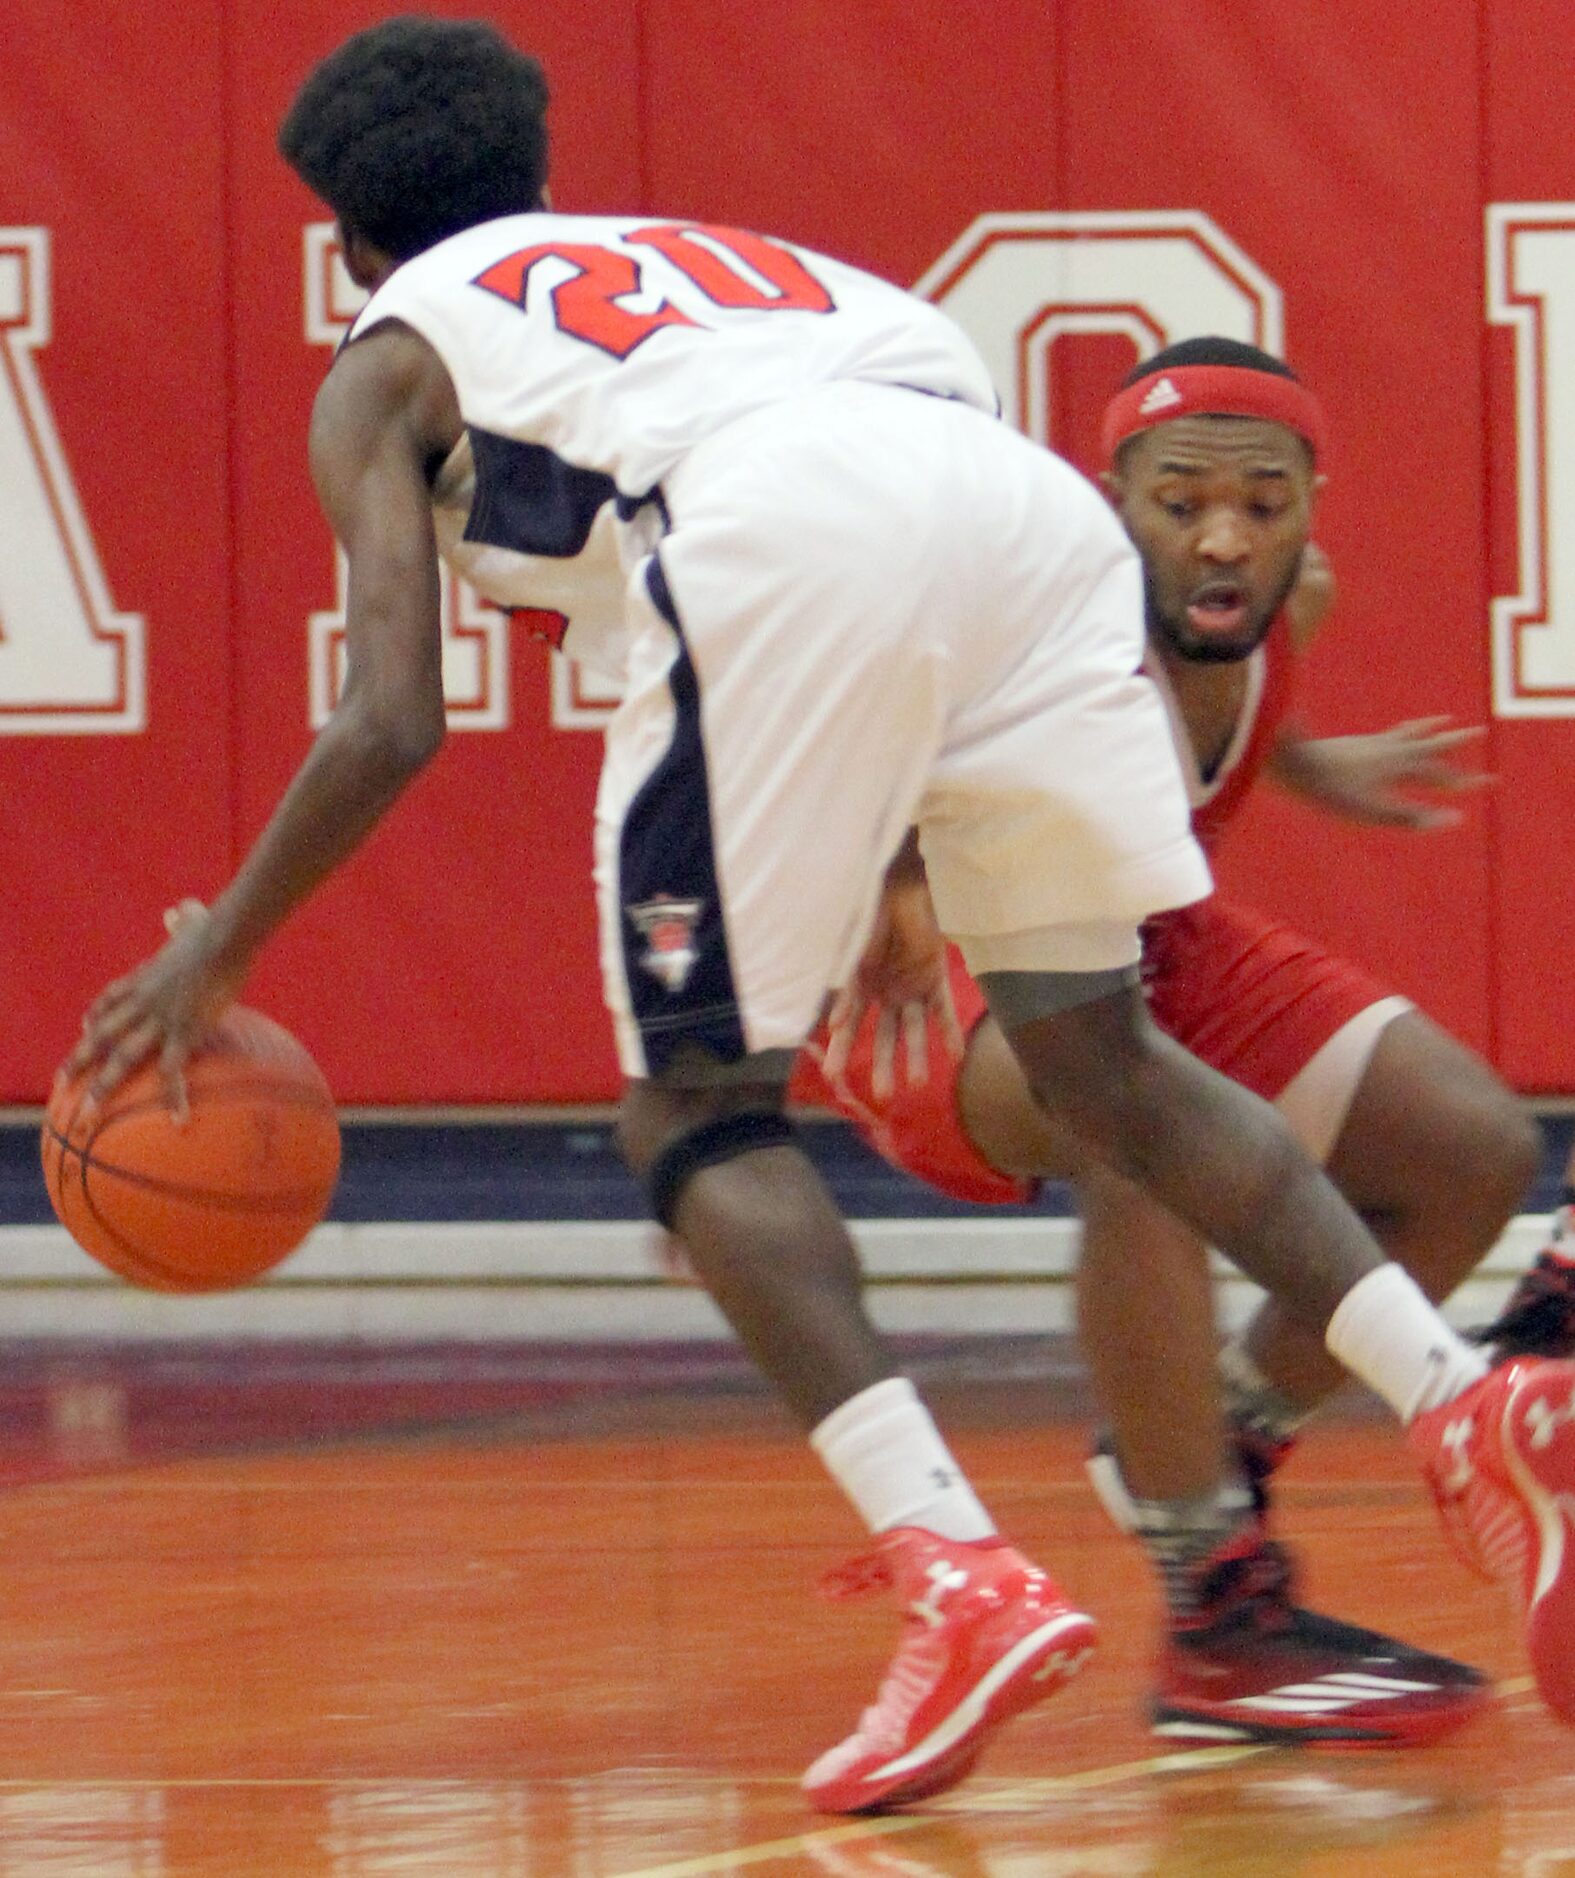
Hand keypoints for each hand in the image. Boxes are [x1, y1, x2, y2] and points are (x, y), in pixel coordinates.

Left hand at [61, 900, 239, 1119]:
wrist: (222, 937)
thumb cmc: (211, 929)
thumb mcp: (190, 922)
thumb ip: (184, 918)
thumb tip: (182, 907)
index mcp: (143, 978)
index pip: (109, 1001)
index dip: (95, 1017)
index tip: (84, 1030)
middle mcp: (142, 1002)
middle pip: (102, 1034)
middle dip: (80, 1059)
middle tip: (61, 1082)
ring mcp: (160, 1020)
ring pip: (122, 1059)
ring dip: (103, 1087)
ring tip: (89, 1114)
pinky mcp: (184, 1032)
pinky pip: (173, 1071)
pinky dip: (173, 1096)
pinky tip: (178, 1119)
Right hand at [822, 876, 964, 1097]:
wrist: (897, 883)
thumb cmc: (867, 912)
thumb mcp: (851, 953)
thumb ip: (847, 988)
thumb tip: (837, 1024)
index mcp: (861, 986)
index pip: (850, 1026)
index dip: (841, 1050)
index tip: (832, 1077)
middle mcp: (887, 991)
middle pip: (884, 1036)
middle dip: (883, 1065)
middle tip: (881, 1095)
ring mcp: (912, 985)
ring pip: (915, 1029)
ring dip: (917, 1056)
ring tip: (918, 1085)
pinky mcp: (937, 975)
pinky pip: (944, 1009)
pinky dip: (950, 1031)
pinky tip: (956, 1056)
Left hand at [1278, 717, 1490, 828]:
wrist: (1291, 762)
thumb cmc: (1329, 792)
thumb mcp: (1372, 811)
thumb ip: (1411, 816)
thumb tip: (1454, 820)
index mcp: (1399, 767)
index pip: (1442, 774)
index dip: (1467, 780)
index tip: (1493, 781)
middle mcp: (1389, 751)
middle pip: (1430, 746)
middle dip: (1457, 743)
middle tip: (1480, 732)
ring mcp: (1370, 745)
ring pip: (1409, 733)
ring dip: (1430, 729)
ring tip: (1444, 720)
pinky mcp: (1352, 744)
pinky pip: (1385, 734)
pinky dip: (1400, 730)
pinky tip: (1391, 735)